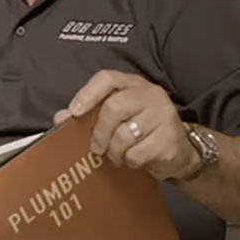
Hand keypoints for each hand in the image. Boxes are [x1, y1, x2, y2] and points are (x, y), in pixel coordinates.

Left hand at [54, 70, 200, 180]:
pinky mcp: (169, 138)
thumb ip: (88, 115)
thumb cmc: (140, 131)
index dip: (88, 93)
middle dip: (99, 132)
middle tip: (96, 148)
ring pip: (125, 134)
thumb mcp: (115, 119)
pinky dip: (130, 161)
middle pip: (114, 107)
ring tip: (117, 155)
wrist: (178, 151)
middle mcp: (150, 94)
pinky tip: (134, 160)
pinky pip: (138, 153)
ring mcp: (163, 114)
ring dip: (115, 151)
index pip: (107, 78)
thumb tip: (60, 117)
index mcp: (132, 84)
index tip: (75, 112)